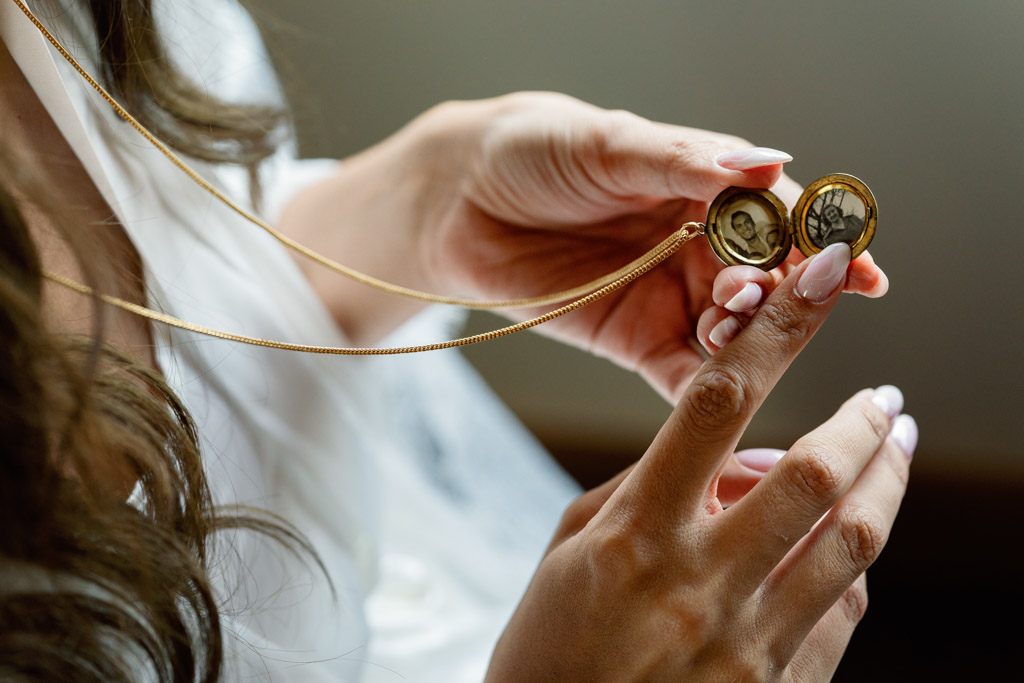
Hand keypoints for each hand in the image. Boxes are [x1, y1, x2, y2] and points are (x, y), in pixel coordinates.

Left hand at [279, 92, 885, 400]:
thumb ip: (683, 161)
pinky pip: (684, 374)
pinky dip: (709, 391)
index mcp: (703, 188)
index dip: (819, 239)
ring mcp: (670, 296)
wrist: (459, 202)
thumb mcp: (608, 144)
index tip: (856, 263)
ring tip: (727, 320)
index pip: (779, 216)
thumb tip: (768, 162)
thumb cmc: (533, 151)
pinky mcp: (635, 341)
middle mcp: (698, 246)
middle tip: (757, 292)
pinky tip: (722, 396)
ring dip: (746, 337)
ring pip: (735, 331)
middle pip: (768, 279)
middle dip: (780, 292)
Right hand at [485, 245, 915, 681]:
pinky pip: (845, 609)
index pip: (714, 405)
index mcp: (633, 536)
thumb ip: (649, 488)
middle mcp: (698, 583)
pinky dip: (855, 561)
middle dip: (863, 422)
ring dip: (888, 482)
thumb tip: (737, 460)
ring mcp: (746, 643)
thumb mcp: (572, 548)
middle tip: (884, 400)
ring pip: (852, 542)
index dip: (776, 332)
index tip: (819, 280)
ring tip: (894, 451)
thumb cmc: (550, 648)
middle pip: (812, 474)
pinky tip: (852, 541)